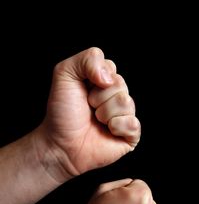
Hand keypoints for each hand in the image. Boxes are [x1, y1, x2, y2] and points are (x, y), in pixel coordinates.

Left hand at [40, 48, 140, 179]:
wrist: (60, 144)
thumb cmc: (62, 112)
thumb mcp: (64, 74)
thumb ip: (86, 59)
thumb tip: (109, 76)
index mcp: (103, 82)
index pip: (111, 67)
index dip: (94, 79)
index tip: (83, 92)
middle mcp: (116, 97)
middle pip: (120, 84)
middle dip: (99, 97)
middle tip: (89, 108)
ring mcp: (124, 116)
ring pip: (127, 102)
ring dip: (105, 113)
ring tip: (96, 121)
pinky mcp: (130, 135)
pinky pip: (133, 123)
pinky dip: (117, 127)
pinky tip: (108, 132)